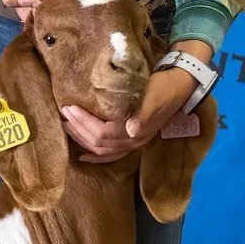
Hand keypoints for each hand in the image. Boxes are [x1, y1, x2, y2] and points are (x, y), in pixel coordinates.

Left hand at [61, 40, 212, 163]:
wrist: (180, 87)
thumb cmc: (163, 87)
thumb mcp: (153, 96)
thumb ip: (144, 114)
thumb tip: (131, 130)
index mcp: (136, 131)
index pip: (103, 132)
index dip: (84, 123)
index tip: (70, 108)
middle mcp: (134, 141)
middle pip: (99, 143)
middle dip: (79, 130)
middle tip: (64, 115)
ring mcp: (133, 143)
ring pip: (103, 150)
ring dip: (83, 140)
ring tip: (68, 128)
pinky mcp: (133, 139)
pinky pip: (112, 155)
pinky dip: (96, 156)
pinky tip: (83, 155)